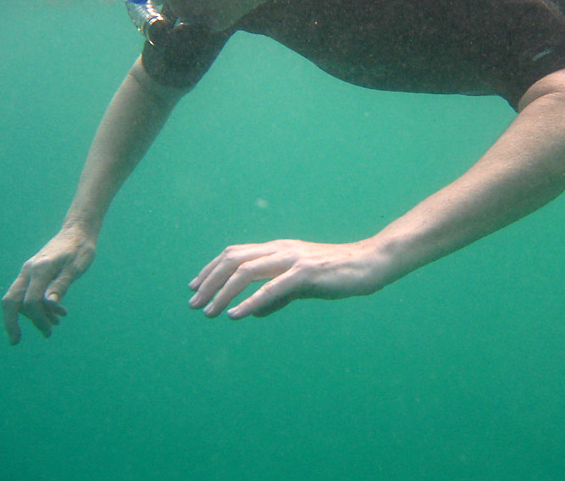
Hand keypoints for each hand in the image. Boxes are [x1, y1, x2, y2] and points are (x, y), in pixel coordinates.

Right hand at [2, 228, 95, 343]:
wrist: (77, 232)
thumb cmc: (81, 249)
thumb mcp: (77, 267)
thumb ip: (62, 285)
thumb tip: (49, 305)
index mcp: (41, 269)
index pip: (30, 300)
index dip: (36, 319)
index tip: (48, 331)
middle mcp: (29, 270)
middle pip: (10, 300)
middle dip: (11, 322)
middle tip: (15, 341)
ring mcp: (29, 271)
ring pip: (19, 298)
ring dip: (32, 315)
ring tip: (52, 328)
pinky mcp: (33, 273)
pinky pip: (28, 293)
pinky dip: (37, 307)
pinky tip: (54, 316)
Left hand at [188, 239, 392, 319]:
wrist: (370, 263)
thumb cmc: (337, 274)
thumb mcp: (301, 285)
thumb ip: (277, 295)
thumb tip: (253, 311)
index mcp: (278, 249)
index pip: (235, 254)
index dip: (211, 269)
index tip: (194, 288)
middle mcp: (280, 250)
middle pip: (233, 259)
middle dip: (209, 281)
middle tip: (194, 304)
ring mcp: (292, 259)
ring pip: (246, 271)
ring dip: (223, 292)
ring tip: (209, 312)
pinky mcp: (306, 273)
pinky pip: (272, 287)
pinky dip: (251, 301)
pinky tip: (236, 315)